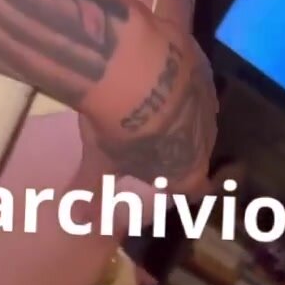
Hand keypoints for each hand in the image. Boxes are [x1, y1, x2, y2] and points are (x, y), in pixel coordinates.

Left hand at [82, 17, 217, 196]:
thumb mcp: (99, 162)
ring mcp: (207, 99)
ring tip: (152, 102)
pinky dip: (176, 76)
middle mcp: (206, 139)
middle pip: (196, 149)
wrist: (135, 65)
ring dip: (179, 111)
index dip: (180, 187)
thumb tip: (77, 219)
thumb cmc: (118, 128)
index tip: (166, 183)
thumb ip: (91, 189)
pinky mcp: (202, 65)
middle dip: (178, 147)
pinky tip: (157, 66)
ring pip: (197, 112)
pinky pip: (191, 76)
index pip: (194, 188)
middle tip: (152, 140)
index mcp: (186, 171)